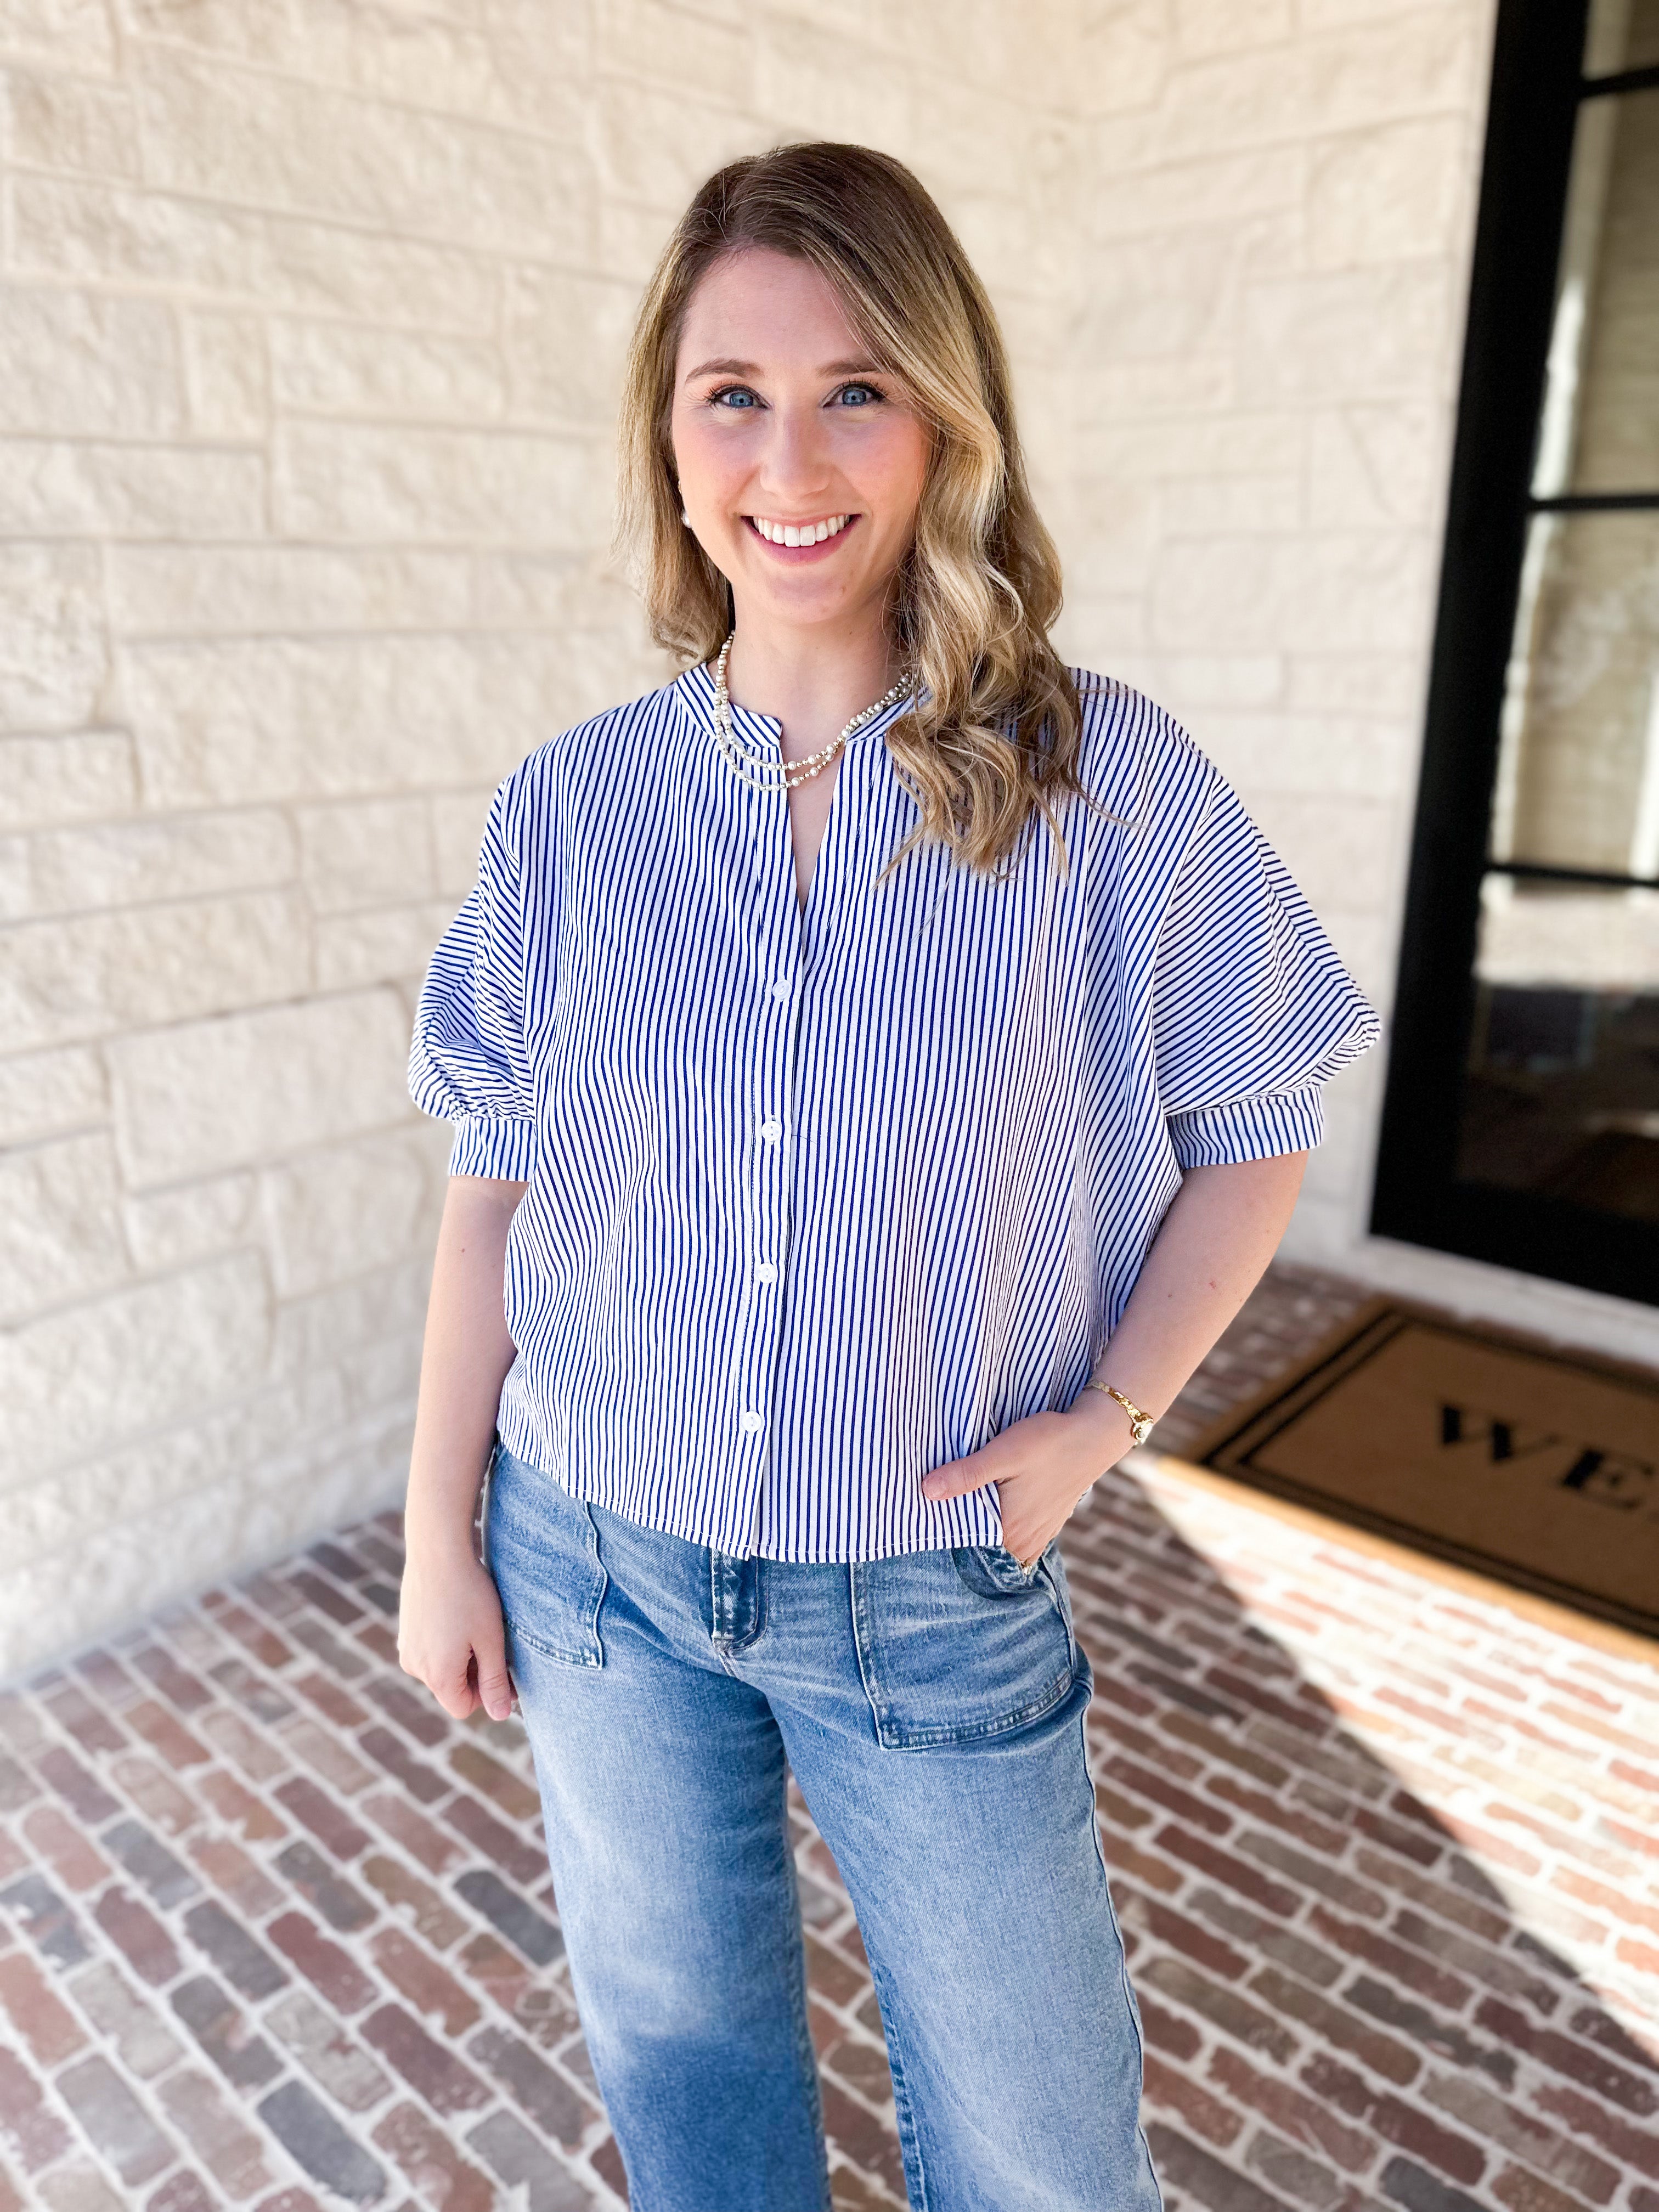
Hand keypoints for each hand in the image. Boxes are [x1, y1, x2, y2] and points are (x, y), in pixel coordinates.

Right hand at [398, 1542, 515, 1721]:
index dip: (487, 1693)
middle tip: (493, 1641)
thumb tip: (500, 1715)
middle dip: (474, 1673)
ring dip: (461, 1657)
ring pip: (441, 1668)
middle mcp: (414, 1667)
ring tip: (476, 1624)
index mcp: (437, 1675)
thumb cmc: (470, 1595)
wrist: (438, 1552)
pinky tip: (459, 1614)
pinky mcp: (406, 1630)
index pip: (463, 1708)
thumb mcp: (491, 1640)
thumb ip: (495, 1681)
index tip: (502, 1666)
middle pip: (451, 1689)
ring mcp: (406, 1647)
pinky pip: (430, 1650)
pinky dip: (447, 1642)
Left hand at [920, 1394, 1132, 1568]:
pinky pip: (1014, 1537)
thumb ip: (965, 1475)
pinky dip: (1000, 1527)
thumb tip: (926, 1491)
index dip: (944, 1535)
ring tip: (961, 1505)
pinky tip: (990, 1505)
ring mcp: (1038, 1537)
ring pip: (998, 1544)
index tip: (925, 1519)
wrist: (1094, 1435)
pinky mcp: (1046, 1525)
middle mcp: (1025, 1543)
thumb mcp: (1002, 1453)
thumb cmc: (1048, 1442)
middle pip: (981, 1549)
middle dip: (960, 1533)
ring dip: (981, 1529)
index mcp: (1011, 1532)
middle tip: (937, 1508)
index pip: (965, 1550)